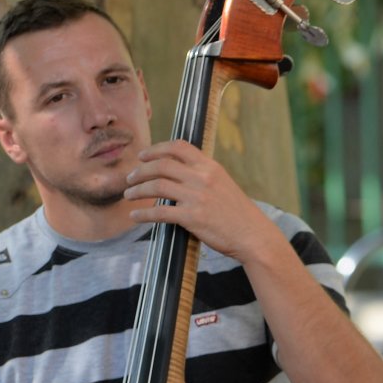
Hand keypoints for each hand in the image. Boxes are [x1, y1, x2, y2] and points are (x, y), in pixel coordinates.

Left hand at [125, 141, 283, 265]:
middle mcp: (203, 178)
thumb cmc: (239, 213)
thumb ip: (203, 176)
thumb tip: (178, 173)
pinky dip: (143, 213)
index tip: (142, 156)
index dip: (156, 149)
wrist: (253, 235)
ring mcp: (197, 197)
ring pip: (156, 186)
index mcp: (210, 167)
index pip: (178, 147)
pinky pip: (159, 212)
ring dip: (137, 190)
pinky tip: (135, 216)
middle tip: (130, 179)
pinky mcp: (193, 217)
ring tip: (129, 195)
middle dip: (139, 171)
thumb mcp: (224, 184)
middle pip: (161, 165)